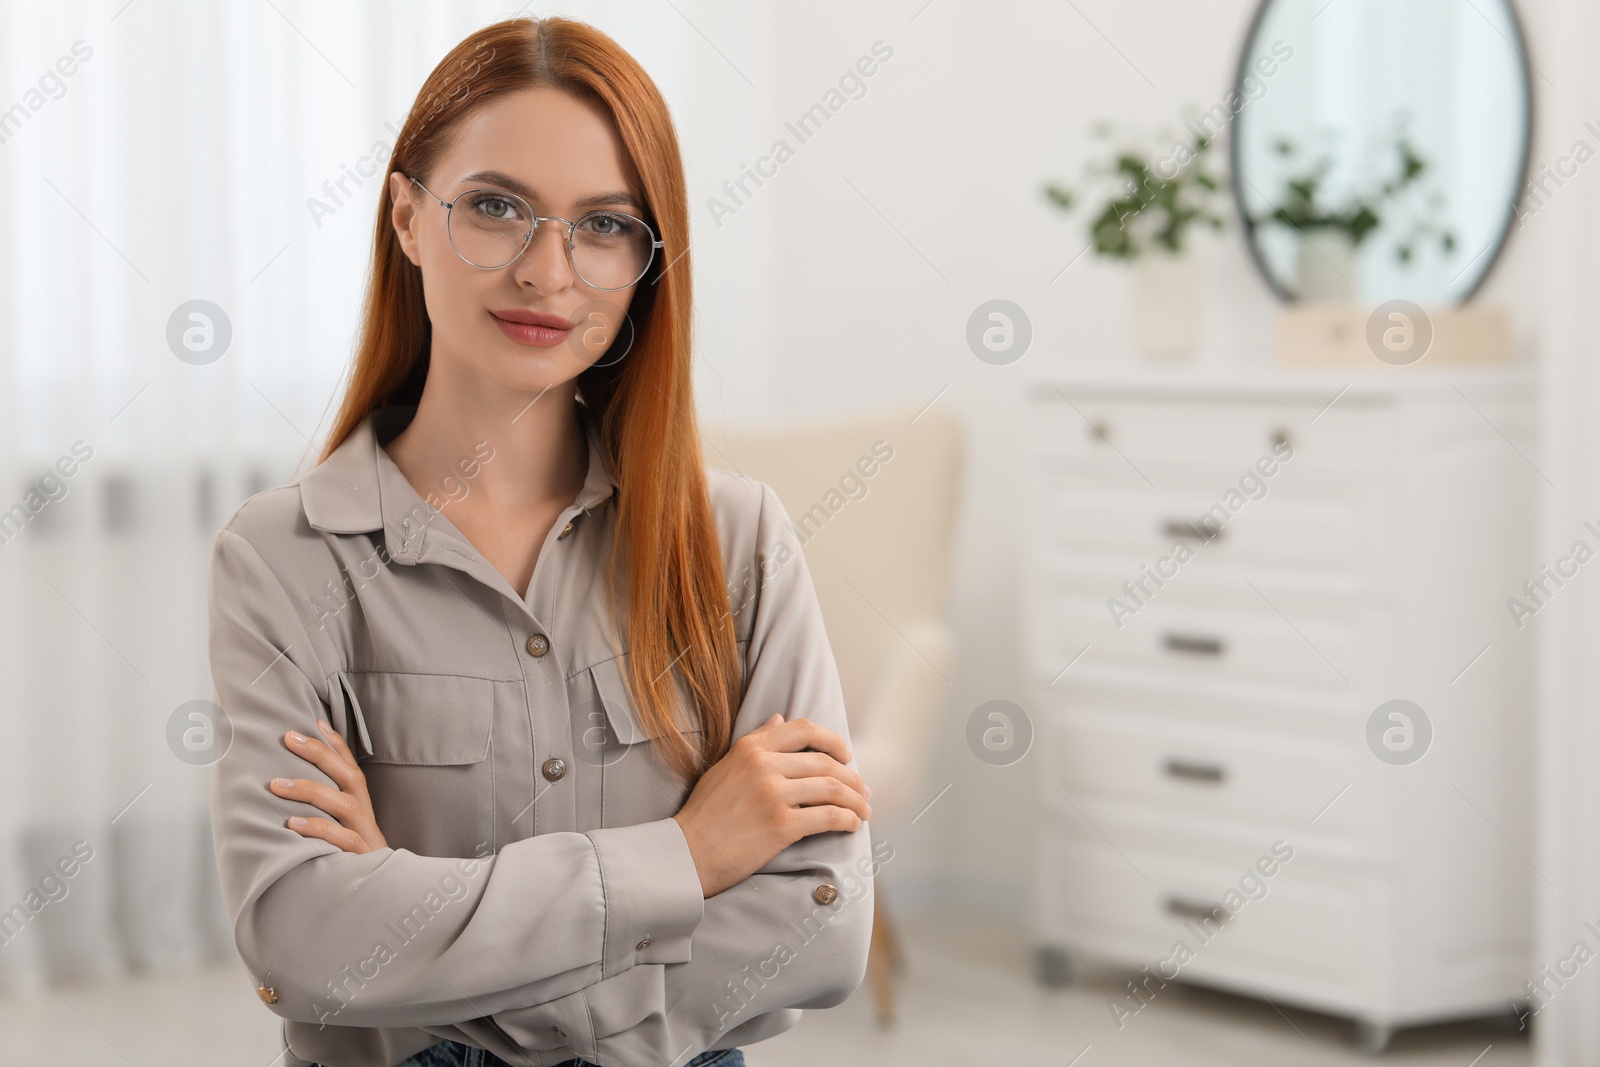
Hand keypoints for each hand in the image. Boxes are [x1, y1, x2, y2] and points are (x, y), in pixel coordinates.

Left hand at [269, 718, 387, 853]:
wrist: (382, 898)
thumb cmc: (351, 863)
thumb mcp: (340, 832)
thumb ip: (323, 812)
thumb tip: (286, 788)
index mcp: (361, 806)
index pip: (351, 767)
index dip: (336, 743)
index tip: (315, 721)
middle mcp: (365, 816)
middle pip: (349, 776)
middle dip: (320, 753)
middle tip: (289, 737)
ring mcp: (365, 836)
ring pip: (344, 804)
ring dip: (310, 790)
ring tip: (276, 784)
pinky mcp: (362, 858)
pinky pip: (341, 839)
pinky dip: (317, 829)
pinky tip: (293, 823)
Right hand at [672, 714, 871, 898]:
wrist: (688, 853)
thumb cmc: (705, 813)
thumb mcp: (725, 766)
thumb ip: (756, 741)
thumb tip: (779, 718)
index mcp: (750, 748)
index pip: (805, 730)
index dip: (834, 740)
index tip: (847, 755)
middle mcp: (764, 766)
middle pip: (825, 762)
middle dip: (852, 777)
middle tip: (863, 791)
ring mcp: (773, 795)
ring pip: (832, 788)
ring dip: (855, 801)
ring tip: (863, 811)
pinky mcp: (781, 825)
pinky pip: (828, 816)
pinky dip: (847, 819)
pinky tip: (852, 825)